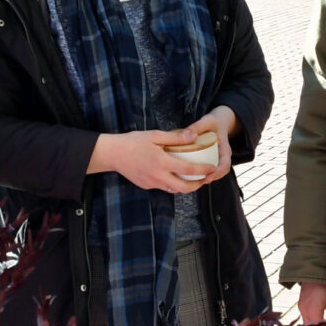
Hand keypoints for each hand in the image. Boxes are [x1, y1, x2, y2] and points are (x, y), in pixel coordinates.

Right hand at [89, 129, 217, 194]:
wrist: (112, 154)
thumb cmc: (133, 142)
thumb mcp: (155, 135)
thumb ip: (176, 137)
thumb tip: (194, 136)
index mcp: (162, 162)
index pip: (188, 169)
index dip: (203, 170)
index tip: (212, 168)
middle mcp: (158, 176)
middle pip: (184, 188)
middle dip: (198, 185)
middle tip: (205, 179)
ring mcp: (151, 183)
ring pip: (174, 189)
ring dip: (185, 186)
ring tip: (193, 179)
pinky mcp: (146, 186)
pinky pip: (163, 187)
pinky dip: (172, 183)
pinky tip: (174, 175)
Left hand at [175, 106, 238, 184]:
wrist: (220, 122)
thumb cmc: (215, 122)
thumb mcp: (208, 121)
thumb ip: (198, 126)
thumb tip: (185, 133)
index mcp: (225, 150)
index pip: (225, 165)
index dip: (217, 173)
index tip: (208, 177)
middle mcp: (221, 158)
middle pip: (219, 173)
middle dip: (209, 179)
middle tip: (197, 183)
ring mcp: (216, 160)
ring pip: (212, 173)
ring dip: (203, 179)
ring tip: (190, 182)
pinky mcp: (209, 160)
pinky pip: (205, 170)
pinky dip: (198, 174)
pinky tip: (187, 176)